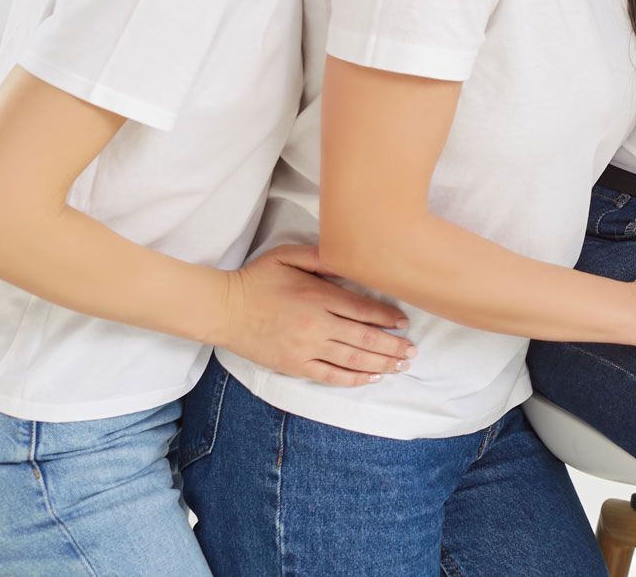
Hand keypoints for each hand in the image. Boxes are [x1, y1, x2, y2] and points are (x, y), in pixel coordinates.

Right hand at [215, 244, 417, 387]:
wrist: (223, 310)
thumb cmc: (257, 279)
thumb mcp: (288, 255)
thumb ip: (321, 256)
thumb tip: (350, 256)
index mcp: (319, 296)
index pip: (364, 309)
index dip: (388, 317)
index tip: (404, 322)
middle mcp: (317, 325)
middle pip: (365, 339)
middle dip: (393, 346)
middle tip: (412, 351)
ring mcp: (306, 348)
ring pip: (352, 360)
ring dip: (381, 364)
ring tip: (401, 365)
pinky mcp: (294, 365)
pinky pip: (330, 375)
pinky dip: (354, 379)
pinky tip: (371, 378)